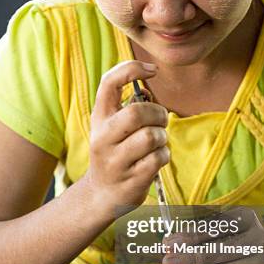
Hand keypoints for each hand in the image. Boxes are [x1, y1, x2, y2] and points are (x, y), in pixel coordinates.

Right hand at [85, 60, 169, 212]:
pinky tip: (155, 159)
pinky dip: (164, 155)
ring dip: (162, 137)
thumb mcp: (111, 127)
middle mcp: (102, 137)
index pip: (109, 83)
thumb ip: (127, 106)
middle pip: (137, 113)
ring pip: (151, 137)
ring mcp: (115, 160)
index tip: (153, 70)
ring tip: (156, 143)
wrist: (101, 194)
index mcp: (99, 118)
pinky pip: (159, 158)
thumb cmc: (115, 152)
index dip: (132, 69)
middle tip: (160, 121)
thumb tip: (148, 86)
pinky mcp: (131, 179)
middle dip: (158, 114)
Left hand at [162, 208, 263, 263]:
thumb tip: (170, 243)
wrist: (259, 261)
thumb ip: (196, 235)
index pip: (215, 227)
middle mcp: (259, 239)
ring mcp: (262, 263)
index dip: (191, 236)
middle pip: (221, 250)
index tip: (169, 244)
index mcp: (246, 218)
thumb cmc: (230, 242)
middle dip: (191, 257)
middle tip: (168, 263)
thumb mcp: (217, 232)